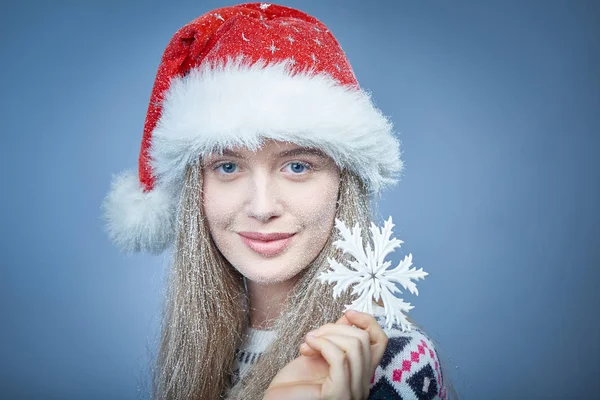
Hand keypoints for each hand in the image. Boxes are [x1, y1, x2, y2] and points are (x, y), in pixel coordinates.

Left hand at [263, 309, 387, 399]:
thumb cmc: (294, 383)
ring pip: (355, 345)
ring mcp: (353, 392)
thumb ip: (336, 339)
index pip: (380, 341)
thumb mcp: (319, 353)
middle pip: (364, 339)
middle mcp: (362, 386)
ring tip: (308, 342)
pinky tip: (307, 347)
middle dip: (335, 328)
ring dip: (327, 335)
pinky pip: (340, 358)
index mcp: (360, 375)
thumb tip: (348, 318)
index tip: (347, 313)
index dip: (367, 321)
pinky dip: (322, 344)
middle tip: (314, 335)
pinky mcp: (339, 394)